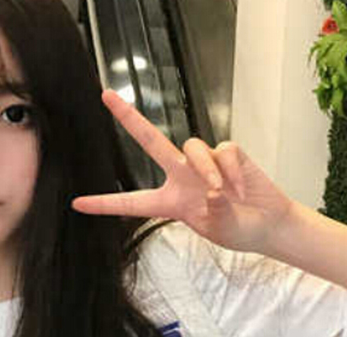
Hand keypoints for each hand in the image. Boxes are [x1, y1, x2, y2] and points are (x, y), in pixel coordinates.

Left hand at [71, 89, 293, 253]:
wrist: (268, 223)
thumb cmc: (239, 229)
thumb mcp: (221, 230)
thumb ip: (214, 214)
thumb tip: (211, 191)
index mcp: (170, 202)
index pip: (132, 202)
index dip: (105, 204)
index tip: (77, 204)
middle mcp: (181, 177)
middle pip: (151, 142)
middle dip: (129, 119)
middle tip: (106, 97)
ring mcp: (204, 162)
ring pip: (192, 147)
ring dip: (207, 168)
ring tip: (221, 191)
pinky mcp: (227, 152)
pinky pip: (223, 152)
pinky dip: (231, 170)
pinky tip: (241, 188)